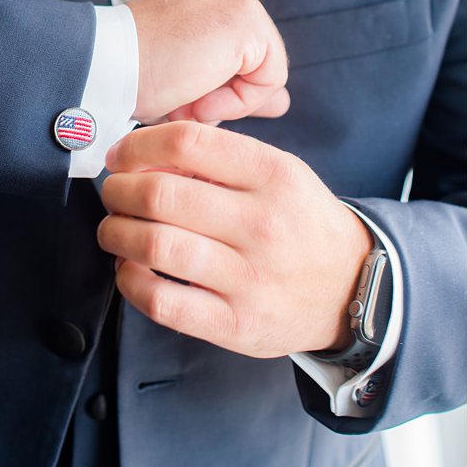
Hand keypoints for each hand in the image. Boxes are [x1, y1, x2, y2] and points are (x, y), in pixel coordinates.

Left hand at [97, 121, 372, 355]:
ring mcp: (249, 278)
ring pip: (154, 245)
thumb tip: (146, 157)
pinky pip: (162, 301)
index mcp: (275, 175)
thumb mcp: (281, 174)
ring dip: (116, 233)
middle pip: (161, 194)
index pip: (187, 142)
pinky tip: (131, 268)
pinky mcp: (234, 324)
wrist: (352, 287)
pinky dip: (130, 281)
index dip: (138, 145)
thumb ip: (221, 160)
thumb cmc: (303, 224)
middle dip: (119, 190)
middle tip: (115, 193)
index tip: (123, 156)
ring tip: (116, 229)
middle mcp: (263, 224)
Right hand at [125, 0, 288, 123]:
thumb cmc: (131, 71)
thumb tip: (281, 101)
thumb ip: (236, 80)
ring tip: (182, 96)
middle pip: (260, 59)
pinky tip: (194, 95)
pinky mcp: (246, 21)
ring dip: (224, 101)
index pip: (246, 48)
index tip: (181, 89)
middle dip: (224, 93)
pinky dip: (235, 103)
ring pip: (266, 73)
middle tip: (178, 96)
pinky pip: (268, 81)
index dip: (222, 85)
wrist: (102, 66)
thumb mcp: (190, 71)